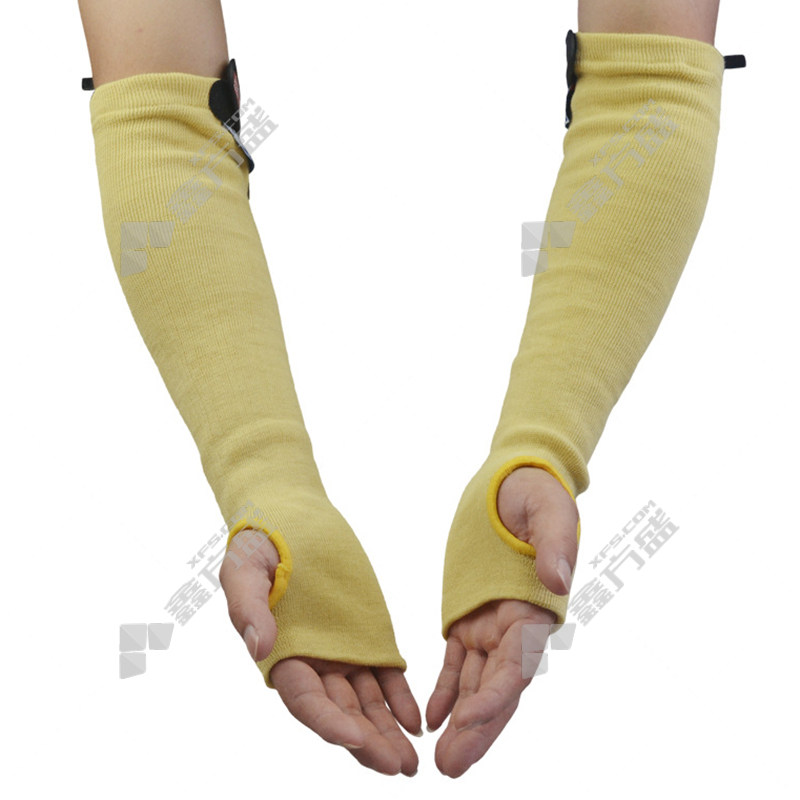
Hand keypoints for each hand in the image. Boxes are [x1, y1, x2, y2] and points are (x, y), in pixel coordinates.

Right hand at [219, 528, 420, 775]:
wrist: (288, 518)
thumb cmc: (256, 546)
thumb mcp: (243, 571)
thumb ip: (249, 608)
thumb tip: (260, 647)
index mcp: (281, 655)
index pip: (306, 701)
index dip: (328, 723)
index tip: (355, 738)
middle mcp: (312, 663)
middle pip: (341, 712)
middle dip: (368, 743)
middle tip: (399, 766)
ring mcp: (341, 652)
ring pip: (367, 702)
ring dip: (388, 731)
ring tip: (414, 760)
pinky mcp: (365, 636)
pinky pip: (385, 674)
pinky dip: (400, 698)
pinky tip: (417, 721)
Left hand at [426, 467, 578, 776]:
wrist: (515, 483)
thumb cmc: (538, 494)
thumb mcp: (550, 510)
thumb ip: (555, 545)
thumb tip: (559, 582)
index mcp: (536, 610)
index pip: (518, 664)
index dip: (496, 697)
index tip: (469, 722)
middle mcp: (517, 628)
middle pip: (498, 690)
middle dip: (477, 731)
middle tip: (451, 768)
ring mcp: (493, 627)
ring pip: (477, 685)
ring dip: (461, 723)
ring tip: (441, 760)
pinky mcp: (471, 619)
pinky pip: (458, 664)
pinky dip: (447, 692)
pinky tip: (432, 719)